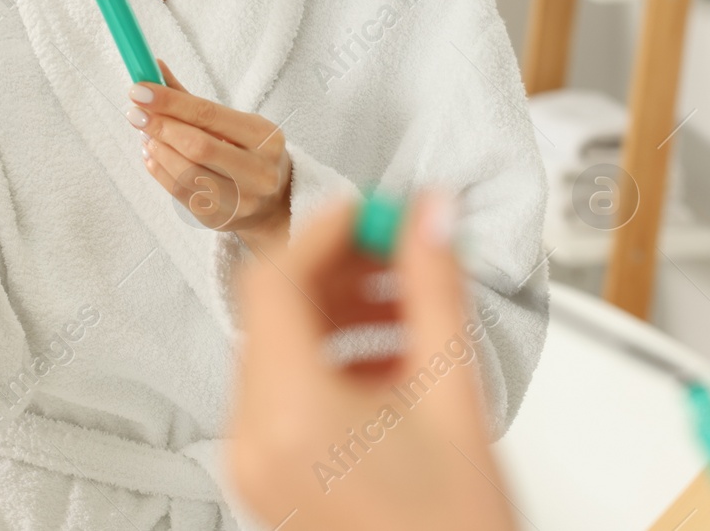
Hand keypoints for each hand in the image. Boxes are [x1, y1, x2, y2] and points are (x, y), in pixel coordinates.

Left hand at [127, 58, 291, 249]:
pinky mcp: (220, 219)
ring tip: (145, 134)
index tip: (140, 90)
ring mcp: (242, 200)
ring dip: (157, 149)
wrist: (274, 202)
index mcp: (266, 137)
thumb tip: (154, 67)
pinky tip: (151, 155)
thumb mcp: (233, 123)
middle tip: (136, 113)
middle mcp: (259, 171)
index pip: (210, 115)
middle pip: (198, 146)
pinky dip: (159, 170)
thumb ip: (191, 99)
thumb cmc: (248, 153)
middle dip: (161, 126)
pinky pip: (180, 193)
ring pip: (186, 173)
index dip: (171, 102)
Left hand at [227, 192, 518, 530]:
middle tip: (398, 249)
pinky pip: (286, 392)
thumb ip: (436, 289)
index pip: (274, 281)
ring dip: (340, 311)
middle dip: (338, 270)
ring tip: (409, 303)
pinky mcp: (272, 479)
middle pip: (273, 313)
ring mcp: (256, 465)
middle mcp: (254, 439)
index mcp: (289, 414)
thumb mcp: (454, 394)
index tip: (369, 210)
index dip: (322, 230)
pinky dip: (333, 359)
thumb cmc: (455, 529)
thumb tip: (429, 214)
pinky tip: (396, 356)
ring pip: (280, 349)